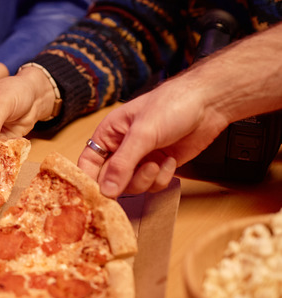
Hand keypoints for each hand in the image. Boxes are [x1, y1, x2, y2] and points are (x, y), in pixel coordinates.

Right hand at [77, 81, 227, 197]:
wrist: (209, 103)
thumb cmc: (172, 105)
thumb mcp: (142, 134)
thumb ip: (122, 164)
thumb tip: (106, 191)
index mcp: (108, 134)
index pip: (88, 163)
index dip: (89, 180)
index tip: (97, 195)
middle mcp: (121, 148)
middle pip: (110, 180)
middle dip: (126, 181)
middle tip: (141, 172)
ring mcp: (141, 158)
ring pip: (132, 185)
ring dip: (146, 179)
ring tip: (157, 163)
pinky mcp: (159, 166)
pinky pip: (153, 185)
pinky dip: (163, 177)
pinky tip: (170, 160)